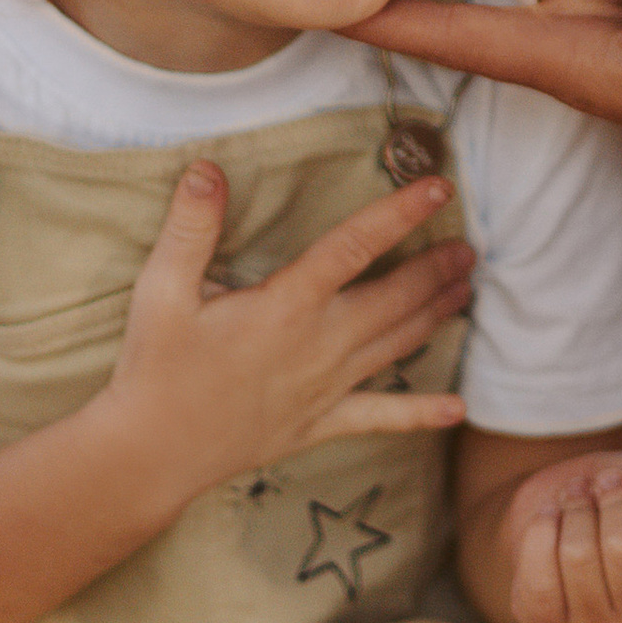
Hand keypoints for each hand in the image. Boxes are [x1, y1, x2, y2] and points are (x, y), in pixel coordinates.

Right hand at [90, 162, 470, 517]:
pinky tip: (458, 410)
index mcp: (287, 304)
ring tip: (466, 291)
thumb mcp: (162, 290)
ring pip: (397, 345)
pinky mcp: (320, 423)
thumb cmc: (156, 368)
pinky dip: (421, 413)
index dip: (400, 213)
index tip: (440, 189)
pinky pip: (380, 418)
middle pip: (395, 298)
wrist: (152, 454)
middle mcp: (320, 343)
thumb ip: (190, 227)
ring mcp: (326, 387)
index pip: (355, 246)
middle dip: (436, 269)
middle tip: (468, 249)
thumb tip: (208, 168)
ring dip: (436, 316)